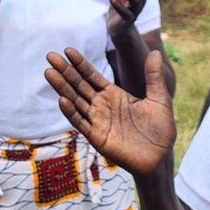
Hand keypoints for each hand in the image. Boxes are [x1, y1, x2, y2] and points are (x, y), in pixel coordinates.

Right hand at [44, 48, 174, 176]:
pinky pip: (81, 123)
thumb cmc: (160, 130)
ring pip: (75, 101)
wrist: (160, 158)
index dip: (80, 64)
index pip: (93, 76)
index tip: (68, 50)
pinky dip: (71, 112)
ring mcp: (98, 121)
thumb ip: (153, 76)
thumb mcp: (159, 99)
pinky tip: (62, 100)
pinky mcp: (97, 137)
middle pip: (79, 85)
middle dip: (65, 71)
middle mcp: (102, 106)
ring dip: (62, 88)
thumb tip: (154, 51)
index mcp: (115, 95)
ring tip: (49, 73)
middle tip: (50, 56)